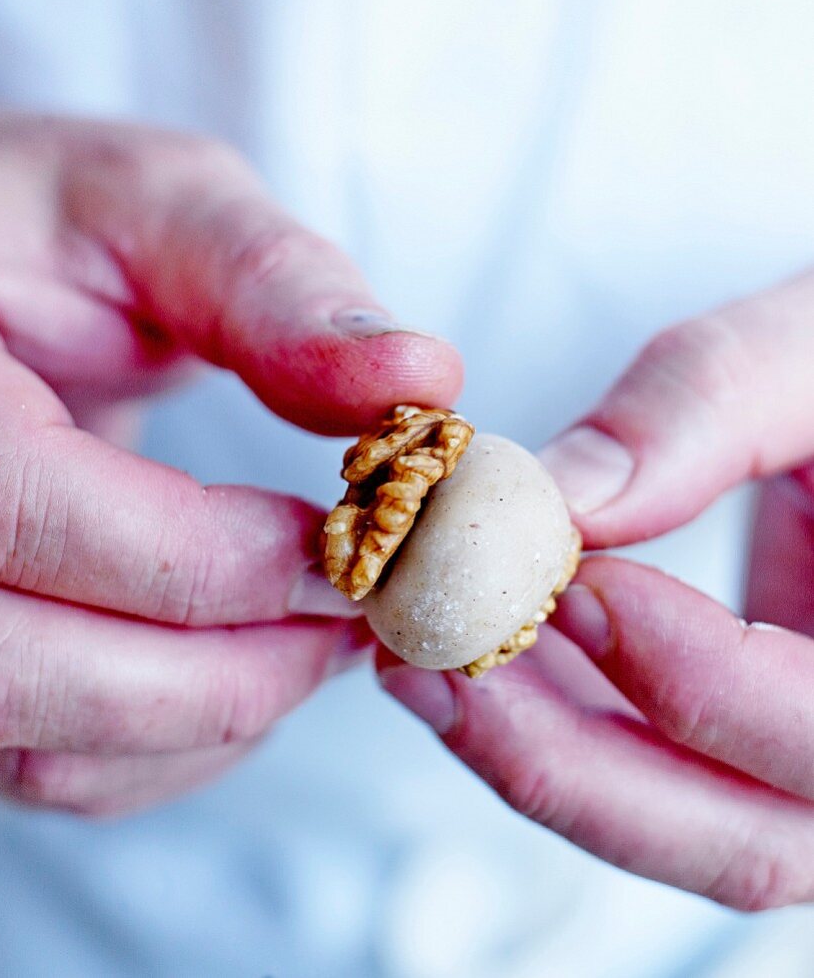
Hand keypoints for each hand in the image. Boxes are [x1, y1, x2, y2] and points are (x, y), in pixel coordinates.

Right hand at [0, 111, 461, 814]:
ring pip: (52, 746)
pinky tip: (255, 659)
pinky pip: (60, 765)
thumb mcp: (152, 207)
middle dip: (236, 669)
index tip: (353, 545)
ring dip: (220, 716)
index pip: (42, 516)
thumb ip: (273, 283)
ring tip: (323, 635)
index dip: (223, 557)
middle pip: (35, 671)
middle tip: (362, 616)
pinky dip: (181, 741)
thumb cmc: (51, 230)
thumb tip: (421, 379)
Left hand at [380, 270, 813, 909]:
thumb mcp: (813, 353)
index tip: (570, 589)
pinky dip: (554, 721)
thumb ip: (711, 403)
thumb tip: (567, 495)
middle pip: (745, 842)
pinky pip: (646, 765)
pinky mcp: (736, 730)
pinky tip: (469, 655)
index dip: (693, 677)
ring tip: (420, 664)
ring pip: (682, 821)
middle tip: (442, 672)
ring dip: (538, 755)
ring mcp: (798, 752)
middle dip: (574, 767)